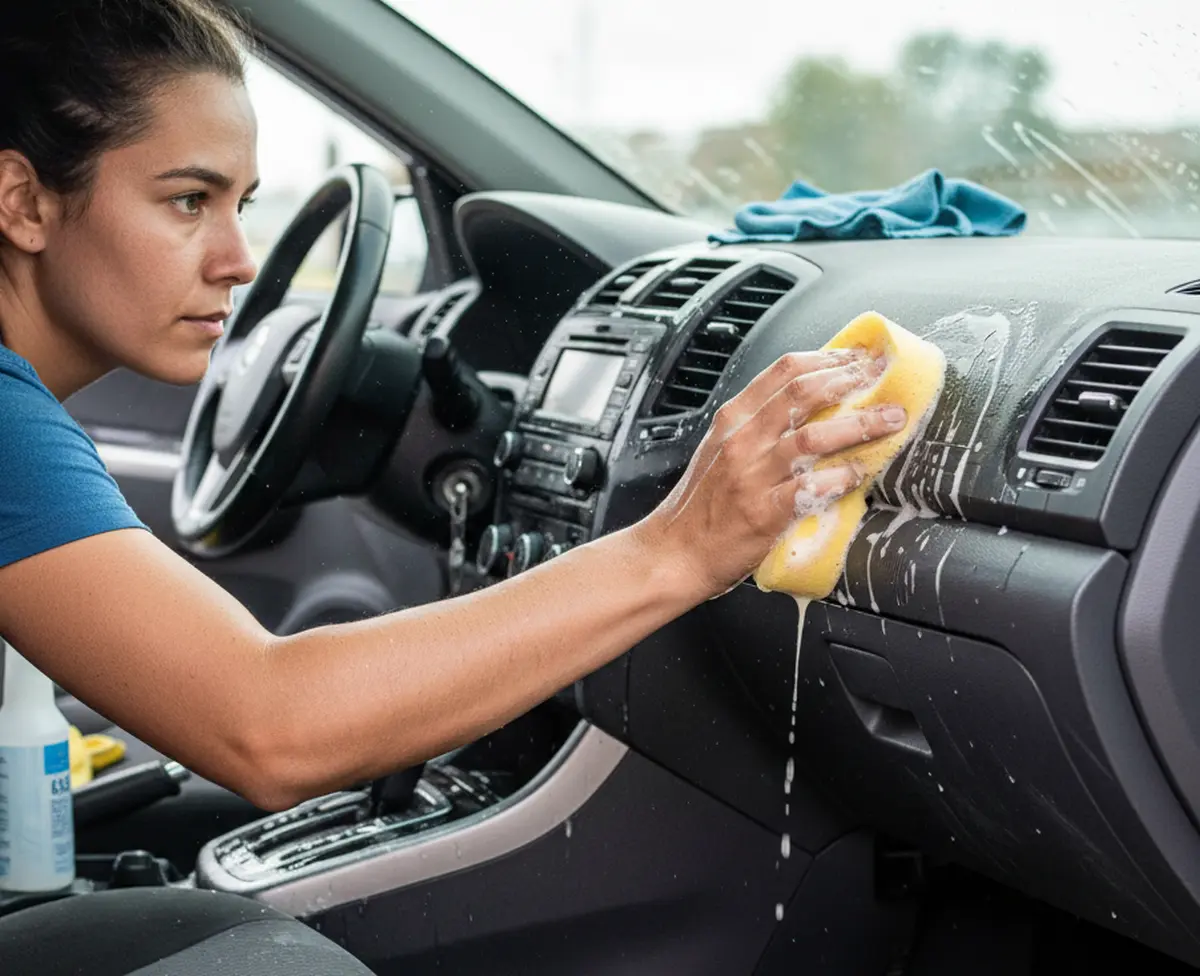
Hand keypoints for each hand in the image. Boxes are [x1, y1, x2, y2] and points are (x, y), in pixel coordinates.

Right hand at [638, 349, 906, 599]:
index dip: (827, 358)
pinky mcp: (764, 512)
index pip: (783, 371)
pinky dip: (841, 477)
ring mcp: (753, 475)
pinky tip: (860, 473)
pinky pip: (811, 487)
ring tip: (891, 420)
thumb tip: (807, 410)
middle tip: (882, 377)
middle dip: (851, 380)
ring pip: (814, 436)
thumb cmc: (700, 507)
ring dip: (860, 424)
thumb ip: (756, 428)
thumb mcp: (719, 451)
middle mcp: (742, 441)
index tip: (857, 357)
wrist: (675, 552)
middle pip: (804, 393)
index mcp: (732, 420)